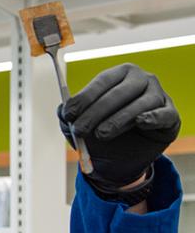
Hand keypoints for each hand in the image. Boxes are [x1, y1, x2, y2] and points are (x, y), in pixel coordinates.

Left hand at [59, 63, 179, 190]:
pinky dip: (152, 118)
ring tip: (101, 134)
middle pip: (119, 93)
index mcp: (119, 74)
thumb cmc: (101, 132)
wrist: (122, 158)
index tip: (69, 114)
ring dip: (118, 120)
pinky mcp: (170, 114)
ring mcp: (158, 95)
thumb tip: (61, 110)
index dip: (84, 98)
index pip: (102, 82)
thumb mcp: (80, 124)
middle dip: (96, 112)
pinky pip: (163, 114)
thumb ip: (68, 116)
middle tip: (80, 129)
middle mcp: (141, 80)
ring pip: (139, 105)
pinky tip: (140, 121)